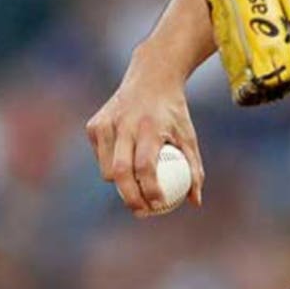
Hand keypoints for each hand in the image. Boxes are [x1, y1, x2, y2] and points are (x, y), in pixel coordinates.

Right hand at [85, 50, 204, 216]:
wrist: (152, 77)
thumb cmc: (173, 112)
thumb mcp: (188, 135)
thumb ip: (194, 168)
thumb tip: (195, 202)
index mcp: (150, 127)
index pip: (145, 167)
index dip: (150, 190)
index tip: (158, 205)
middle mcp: (124, 124)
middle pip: (120, 172)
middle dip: (130, 197)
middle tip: (141, 211)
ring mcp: (106, 124)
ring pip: (107, 169)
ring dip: (121, 182)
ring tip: (137, 186)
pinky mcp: (94, 125)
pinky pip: (101, 157)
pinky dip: (112, 165)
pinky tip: (126, 156)